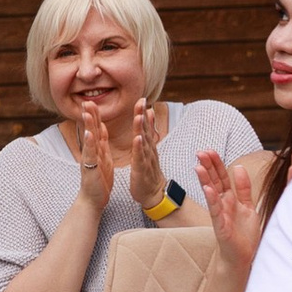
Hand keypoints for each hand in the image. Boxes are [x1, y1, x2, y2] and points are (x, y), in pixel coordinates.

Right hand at [74, 103, 115, 214]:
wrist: (93, 200)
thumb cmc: (99, 181)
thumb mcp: (103, 158)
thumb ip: (101, 143)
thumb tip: (100, 128)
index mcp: (97, 149)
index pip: (96, 129)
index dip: (95, 115)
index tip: (93, 101)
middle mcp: (91, 152)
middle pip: (90, 130)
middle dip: (89, 115)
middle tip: (87, 101)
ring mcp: (89, 160)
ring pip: (89, 140)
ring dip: (88, 126)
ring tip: (87, 112)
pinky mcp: (90, 168)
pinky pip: (90, 155)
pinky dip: (90, 144)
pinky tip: (90, 134)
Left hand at [128, 100, 169, 216]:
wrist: (154, 193)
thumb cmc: (149, 171)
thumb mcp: (148, 149)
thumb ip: (148, 132)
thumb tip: (148, 114)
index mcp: (148, 145)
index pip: (146, 126)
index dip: (144, 112)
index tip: (142, 98)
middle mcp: (149, 150)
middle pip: (146, 130)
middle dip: (143, 115)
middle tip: (142, 100)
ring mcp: (146, 159)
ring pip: (144, 141)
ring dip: (142, 128)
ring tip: (139, 115)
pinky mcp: (141, 169)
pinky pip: (140, 157)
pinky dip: (139, 148)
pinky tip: (138, 139)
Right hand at [197, 145, 269, 272]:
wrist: (243, 257)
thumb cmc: (244, 234)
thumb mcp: (248, 206)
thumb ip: (243, 188)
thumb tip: (239, 167)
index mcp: (230, 198)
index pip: (222, 177)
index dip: (217, 164)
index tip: (210, 151)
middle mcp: (223, 204)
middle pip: (215, 181)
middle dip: (208, 167)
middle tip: (200, 152)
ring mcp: (220, 214)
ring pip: (211, 193)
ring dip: (205, 180)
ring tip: (198, 166)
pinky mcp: (221, 226)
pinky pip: (215, 211)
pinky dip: (212, 200)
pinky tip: (208, 189)